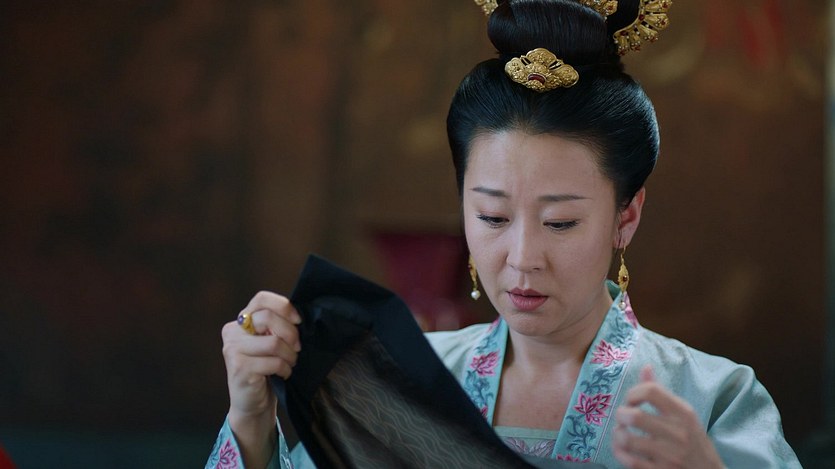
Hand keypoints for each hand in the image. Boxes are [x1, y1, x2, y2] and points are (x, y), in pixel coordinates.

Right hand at [221, 291, 301, 466]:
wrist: (251, 404)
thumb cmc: (265, 369)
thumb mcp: (269, 342)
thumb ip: (275, 327)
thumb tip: (297, 316)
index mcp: (240, 321)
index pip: (261, 299)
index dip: (284, 306)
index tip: (298, 320)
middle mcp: (232, 332)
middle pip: (269, 318)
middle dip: (291, 333)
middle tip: (297, 348)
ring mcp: (233, 350)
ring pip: (274, 342)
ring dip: (290, 355)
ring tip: (290, 363)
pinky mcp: (240, 368)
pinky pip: (274, 362)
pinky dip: (285, 369)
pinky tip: (283, 374)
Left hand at [612, 366, 723, 468]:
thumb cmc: (693, 441)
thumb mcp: (684, 415)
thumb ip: (661, 393)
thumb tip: (645, 367)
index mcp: (683, 413)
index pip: (650, 391)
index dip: (633, 393)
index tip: (631, 401)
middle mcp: (678, 433)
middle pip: (634, 416)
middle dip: (620, 415)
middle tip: (623, 418)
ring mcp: (670, 455)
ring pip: (627, 439)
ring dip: (617, 435)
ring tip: (621, 433)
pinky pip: (628, 460)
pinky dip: (619, 452)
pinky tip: (623, 449)